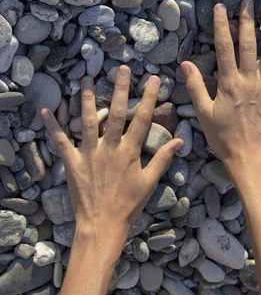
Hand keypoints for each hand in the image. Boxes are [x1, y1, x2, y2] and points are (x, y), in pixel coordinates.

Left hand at [41, 68, 182, 242]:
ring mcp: (89, 153)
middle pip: (117, 113)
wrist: (101, 226)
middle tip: (121, 69)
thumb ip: (163, 159)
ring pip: (88, 120)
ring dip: (87, 98)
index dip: (149, 98)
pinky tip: (45, 110)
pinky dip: (52, 126)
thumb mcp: (150, 183)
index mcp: (130, 152)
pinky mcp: (72, 162)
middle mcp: (110, 148)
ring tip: (86, 78)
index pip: (142, 119)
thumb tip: (181, 141)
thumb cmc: (128, 205)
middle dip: (120, 89)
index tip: (153, 79)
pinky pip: (60, 141)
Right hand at [182, 0, 260, 174]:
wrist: (249, 156)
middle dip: (247, 21)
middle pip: (248, 44)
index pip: (224, 47)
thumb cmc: (223, 137)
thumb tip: (185, 64)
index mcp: (229, 82)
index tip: (220, 7)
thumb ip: (195, 87)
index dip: (221, 25)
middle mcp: (249, 80)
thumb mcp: (203, 113)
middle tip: (248, 1)